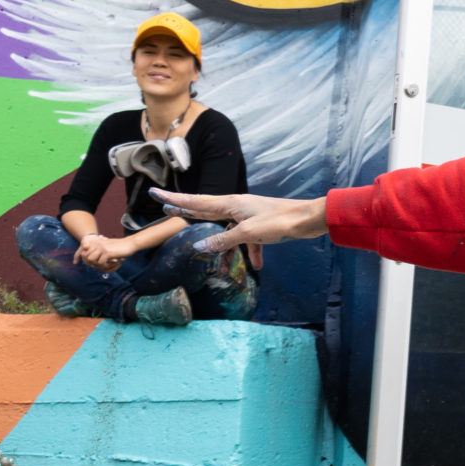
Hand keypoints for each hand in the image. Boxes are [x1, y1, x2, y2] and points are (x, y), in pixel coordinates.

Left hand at [73, 233, 129, 268]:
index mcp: (97, 242)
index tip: (99, 262)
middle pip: (87, 257)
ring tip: (107, 265)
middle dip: (93, 263)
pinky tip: (113, 263)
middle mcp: (97, 244)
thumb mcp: (109, 245)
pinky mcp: (107, 253)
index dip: (90, 260)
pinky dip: (106, 266)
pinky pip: (101, 263)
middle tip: (102, 265)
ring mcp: (102, 248)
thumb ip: (102, 247)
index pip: (86, 253)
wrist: (131, 243)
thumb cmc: (121, 246)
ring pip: (92, 260)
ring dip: (98, 265)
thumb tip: (96, 251)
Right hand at [153, 191, 328, 252]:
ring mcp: (249, 215)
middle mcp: (236, 206)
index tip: (155, 194)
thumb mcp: (248, 233)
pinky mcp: (261, 225)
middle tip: (166, 209)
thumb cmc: (279, 222)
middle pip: (206, 211)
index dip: (175, 200)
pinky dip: (251, 252)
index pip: (196, 201)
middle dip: (188, 213)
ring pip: (229, 233)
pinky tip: (257, 268)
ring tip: (222, 271)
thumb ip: (223, 240)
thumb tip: (199, 245)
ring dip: (227, 252)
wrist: (309, 220)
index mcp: (230, 204)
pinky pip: (249, 239)